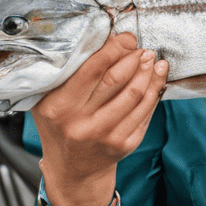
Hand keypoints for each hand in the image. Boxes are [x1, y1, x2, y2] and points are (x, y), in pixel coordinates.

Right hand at [32, 32, 167, 205]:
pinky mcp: (125, 144)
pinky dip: (155, 91)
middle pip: (117, 80)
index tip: (126, 37)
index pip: (92, 69)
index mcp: (59, 107)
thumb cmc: (60, 125)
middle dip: (134, 58)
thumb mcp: (48, 100)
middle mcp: (82, 123)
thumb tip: (100, 39)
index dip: (114, 48)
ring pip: (136, 95)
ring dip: (149, 73)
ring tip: (153, 59)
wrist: (72, 169)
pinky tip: (157, 77)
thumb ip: (65, 74)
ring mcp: (105, 136)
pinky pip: (145, 111)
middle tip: (143, 47)